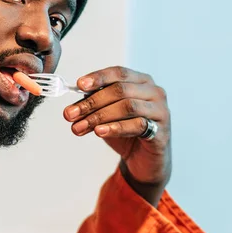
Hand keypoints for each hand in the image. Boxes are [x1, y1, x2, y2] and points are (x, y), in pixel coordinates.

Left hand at [63, 67, 171, 203]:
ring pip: (127, 106)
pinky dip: (115, 127)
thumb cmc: (127, 132)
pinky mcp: (161, 131)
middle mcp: (153, 92)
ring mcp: (160, 111)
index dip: (98, 77)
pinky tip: (100, 132)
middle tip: (70, 114)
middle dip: (92, 102)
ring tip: (80, 127)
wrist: (143, 160)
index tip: (79, 85)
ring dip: (99, 116)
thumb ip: (93, 106)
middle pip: (120, 90)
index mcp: (141, 81)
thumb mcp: (107, 115)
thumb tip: (71, 108)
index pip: (118, 73)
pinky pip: (137, 125)